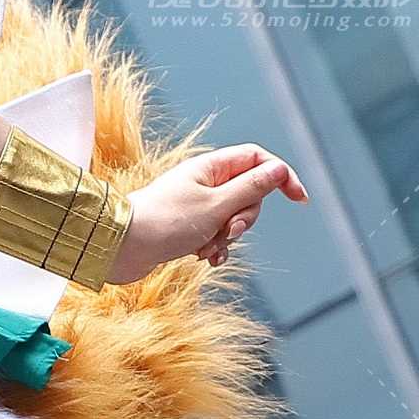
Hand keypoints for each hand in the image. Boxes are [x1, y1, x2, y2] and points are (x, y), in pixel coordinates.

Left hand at [113, 146, 307, 281]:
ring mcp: (194, 205)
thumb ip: (251, 188)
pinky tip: (204, 259)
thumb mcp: (217, 205)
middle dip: (246, 217)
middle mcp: (203, 182)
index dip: (281, 175)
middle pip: (248, 193)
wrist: (119, 249)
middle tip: (229, 230)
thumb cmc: (164, 223)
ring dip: (228, 237)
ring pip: (232, 218)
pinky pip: (214, 235)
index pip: (257, 159)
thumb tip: (279, 170)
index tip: (299, 199)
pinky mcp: (185, 227)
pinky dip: (214, 247)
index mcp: (210, 167)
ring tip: (207, 248)